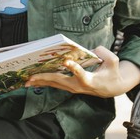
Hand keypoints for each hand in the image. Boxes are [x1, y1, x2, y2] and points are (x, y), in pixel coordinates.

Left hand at [24, 46, 139, 97]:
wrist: (111, 88)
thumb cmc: (112, 73)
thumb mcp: (113, 61)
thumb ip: (103, 53)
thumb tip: (89, 50)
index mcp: (90, 80)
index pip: (81, 74)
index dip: (74, 68)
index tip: (66, 61)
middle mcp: (78, 85)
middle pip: (60, 81)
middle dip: (45, 78)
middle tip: (31, 76)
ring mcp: (72, 87)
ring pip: (54, 84)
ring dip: (40, 82)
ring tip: (26, 80)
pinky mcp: (69, 87)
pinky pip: (54, 84)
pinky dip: (43, 82)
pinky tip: (31, 81)